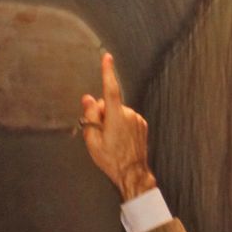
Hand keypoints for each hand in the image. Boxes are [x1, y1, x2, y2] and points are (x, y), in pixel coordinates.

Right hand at [79, 52, 154, 200]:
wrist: (132, 173)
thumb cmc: (110, 159)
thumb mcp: (92, 140)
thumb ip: (90, 116)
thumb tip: (88, 99)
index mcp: (116, 117)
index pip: (111, 90)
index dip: (108, 72)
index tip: (107, 58)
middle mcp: (129, 114)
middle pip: (109, 104)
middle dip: (102, 114)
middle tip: (100, 134)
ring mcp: (137, 119)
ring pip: (118, 112)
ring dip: (112, 121)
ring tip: (111, 140)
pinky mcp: (142, 124)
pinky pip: (126, 118)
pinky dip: (121, 124)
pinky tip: (120, 139)